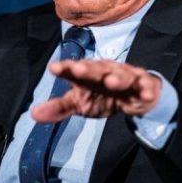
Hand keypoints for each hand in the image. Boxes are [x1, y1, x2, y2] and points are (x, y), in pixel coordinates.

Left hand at [31, 59, 161, 122]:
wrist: (136, 94)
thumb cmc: (103, 95)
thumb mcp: (80, 103)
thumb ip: (59, 108)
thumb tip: (33, 114)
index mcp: (88, 74)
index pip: (74, 70)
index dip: (65, 69)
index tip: (53, 68)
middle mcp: (106, 71)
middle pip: (97, 69)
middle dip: (88, 69)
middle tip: (78, 70)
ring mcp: (126, 76)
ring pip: (122, 75)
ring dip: (117, 78)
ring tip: (111, 82)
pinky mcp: (144, 84)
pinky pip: (146, 87)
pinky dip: (147, 90)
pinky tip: (147, 95)